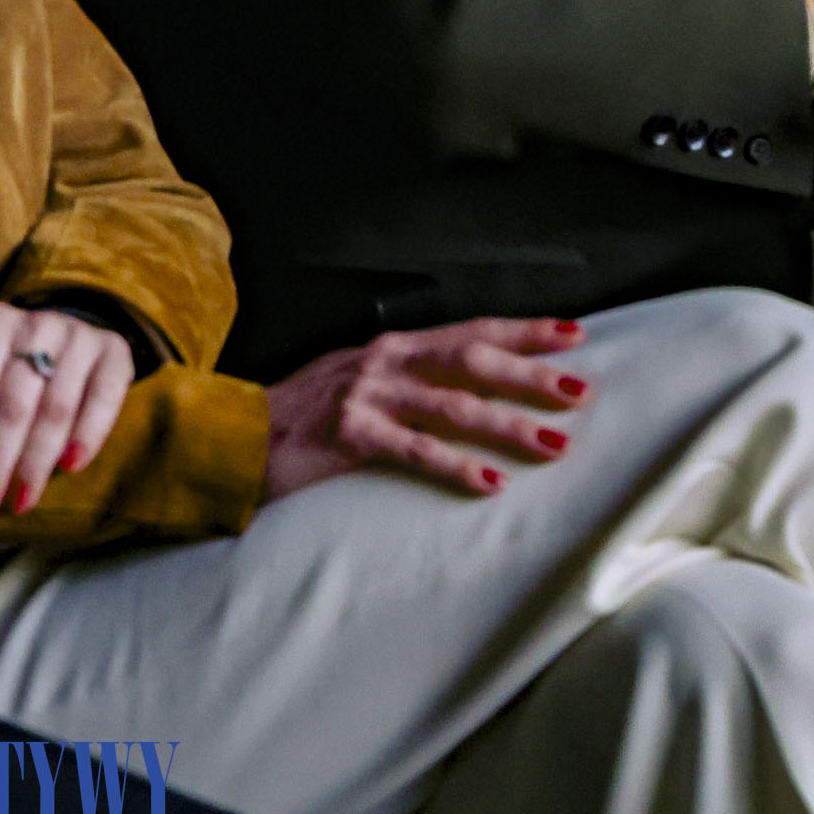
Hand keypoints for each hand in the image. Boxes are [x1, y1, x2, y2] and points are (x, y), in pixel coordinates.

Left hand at [0, 303, 135, 517]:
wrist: (62, 339)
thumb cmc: (1, 359)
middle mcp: (39, 324)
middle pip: (15, 403)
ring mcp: (82, 338)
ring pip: (56, 409)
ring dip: (36, 462)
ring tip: (19, 500)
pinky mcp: (116, 354)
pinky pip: (104, 399)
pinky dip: (88, 435)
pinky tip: (69, 466)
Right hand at [263, 317, 589, 501]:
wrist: (232, 437)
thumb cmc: (304, 416)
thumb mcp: (360, 382)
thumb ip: (410, 380)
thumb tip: (474, 389)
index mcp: (394, 346)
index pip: (472, 331)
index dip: (525, 331)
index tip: (575, 335)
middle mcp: (385, 361)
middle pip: (473, 361)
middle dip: (531, 375)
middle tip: (580, 392)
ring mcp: (366, 395)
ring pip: (454, 407)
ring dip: (509, 425)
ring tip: (555, 444)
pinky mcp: (347, 435)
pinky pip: (413, 451)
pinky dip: (455, 466)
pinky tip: (490, 483)